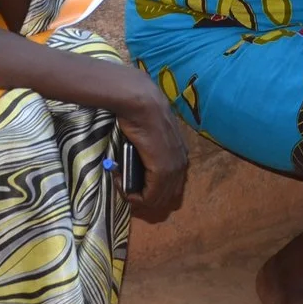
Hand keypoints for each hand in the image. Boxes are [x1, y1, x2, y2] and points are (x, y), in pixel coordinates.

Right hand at [108, 79, 191, 223]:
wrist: (142, 104)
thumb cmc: (142, 114)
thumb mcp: (151, 135)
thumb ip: (151, 150)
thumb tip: (140, 160)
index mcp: (181, 155)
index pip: (170, 186)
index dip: (149, 188)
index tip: (130, 177)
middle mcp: (182, 165)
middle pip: (165, 196)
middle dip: (142, 195)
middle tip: (123, 184)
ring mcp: (174, 169)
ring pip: (157, 199)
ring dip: (136, 196)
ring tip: (120, 182)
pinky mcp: (163, 171)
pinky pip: (150, 197)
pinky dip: (133, 195)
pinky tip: (120, 182)